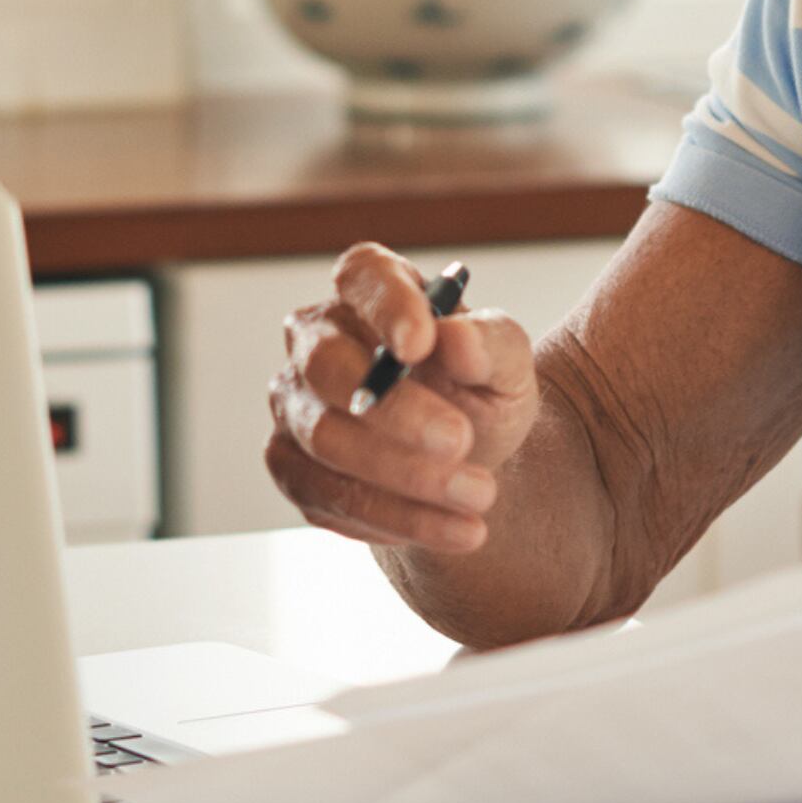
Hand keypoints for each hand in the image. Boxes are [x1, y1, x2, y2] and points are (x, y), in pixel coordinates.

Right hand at [267, 244, 539, 554]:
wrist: (465, 465)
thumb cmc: (479, 394)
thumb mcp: (509, 368)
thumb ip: (492, 344)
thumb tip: (456, 339)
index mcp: (372, 292)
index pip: (361, 276)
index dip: (384, 306)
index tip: (421, 343)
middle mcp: (318, 340)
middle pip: (327, 365)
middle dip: (394, 410)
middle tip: (460, 441)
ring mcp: (295, 405)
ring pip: (325, 439)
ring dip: (405, 476)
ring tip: (479, 496)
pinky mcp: (292, 467)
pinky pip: (327, 496)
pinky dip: (394, 517)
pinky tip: (449, 526)